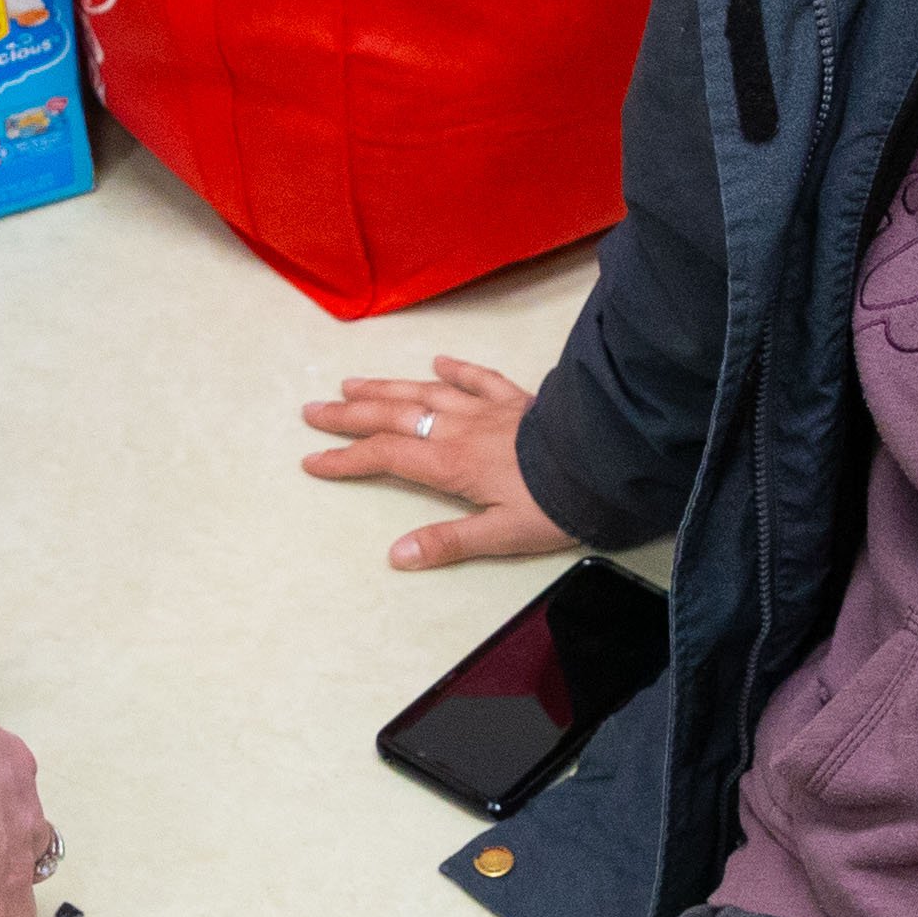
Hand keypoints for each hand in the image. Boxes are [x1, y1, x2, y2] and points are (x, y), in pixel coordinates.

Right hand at [298, 353, 567, 572]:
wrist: (605, 461)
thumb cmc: (555, 504)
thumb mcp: (502, 535)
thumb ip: (448, 542)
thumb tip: (396, 556)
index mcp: (451, 464)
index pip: (385, 457)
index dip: (345, 460)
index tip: (312, 460)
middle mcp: (459, 429)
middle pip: (393, 417)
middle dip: (349, 415)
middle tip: (312, 410)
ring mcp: (487, 408)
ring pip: (425, 392)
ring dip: (386, 387)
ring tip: (352, 382)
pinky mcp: (515, 398)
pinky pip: (479, 377)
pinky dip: (456, 368)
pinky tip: (438, 360)